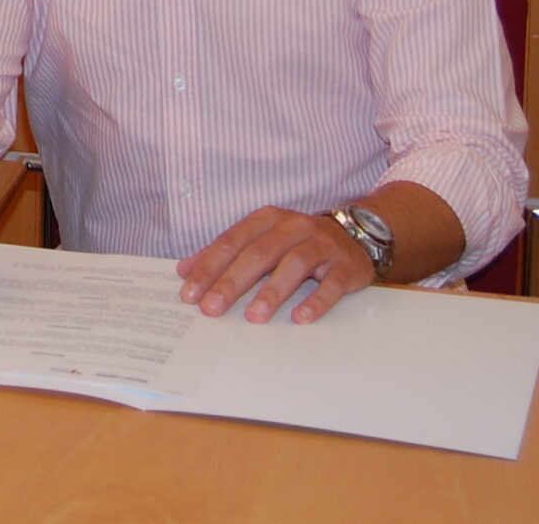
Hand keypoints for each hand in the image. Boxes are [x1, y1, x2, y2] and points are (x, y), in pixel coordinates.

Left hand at [177, 206, 372, 323]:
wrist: (354, 236)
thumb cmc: (296, 242)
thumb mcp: (259, 240)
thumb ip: (224, 253)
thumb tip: (184, 271)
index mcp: (267, 219)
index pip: (231, 242)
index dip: (209, 267)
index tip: (190, 293)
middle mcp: (293, 227)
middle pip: (258, 253)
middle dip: (232, 282)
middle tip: (212, 308)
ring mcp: (321, 245)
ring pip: (294, 265)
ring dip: (272, 292)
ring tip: (254, 317)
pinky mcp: (344, 265)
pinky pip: (331, 284)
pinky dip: (316, 301)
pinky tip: (300, 318)